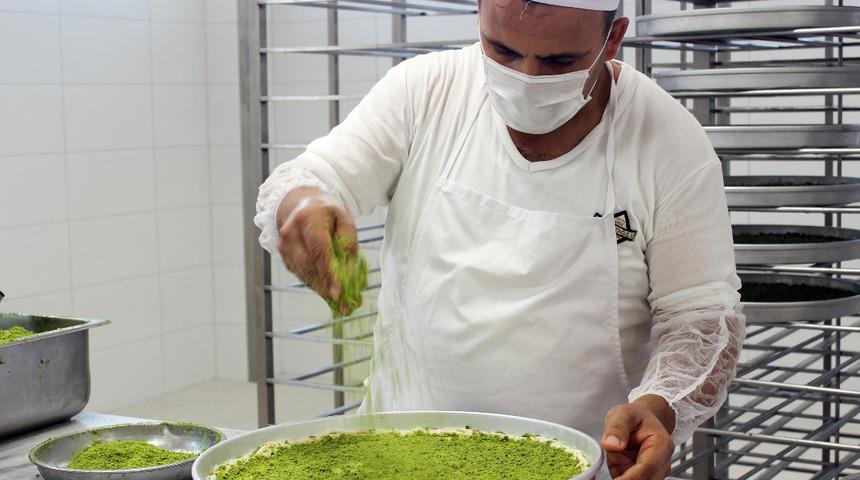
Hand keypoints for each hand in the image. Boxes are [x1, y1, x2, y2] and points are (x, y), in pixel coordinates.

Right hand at [276, 187, 357, 302]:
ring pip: (303, 273)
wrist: (301, 202)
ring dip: (321, 289)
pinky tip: (327, 290)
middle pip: (308, 266)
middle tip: (344, 304)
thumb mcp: (344, 219)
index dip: (328, 274)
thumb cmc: (327, 212)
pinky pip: (300, 273)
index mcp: (309, 219)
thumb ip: (348, 242)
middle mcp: (291, 232)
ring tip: (340, 302)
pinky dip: (314, 283)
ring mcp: (283, 244)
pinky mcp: (283, 255)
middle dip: (326, 287)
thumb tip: (348, 270)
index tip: (338, 293)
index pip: (319, 251)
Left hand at [602, 395, 675, 479]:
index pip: (645, 469)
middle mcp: (662, 462)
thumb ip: (616, 428)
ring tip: (615, 458)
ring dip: (622, 475)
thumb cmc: (635, 417)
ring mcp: (655, 472)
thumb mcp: (622, 414)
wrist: (642, 420)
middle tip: (612, 465)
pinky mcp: (644, 477)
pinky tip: (616, 462)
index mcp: (661, 445)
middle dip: (624, 479)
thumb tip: (611, 444)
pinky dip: (621, 476)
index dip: (628, 479)